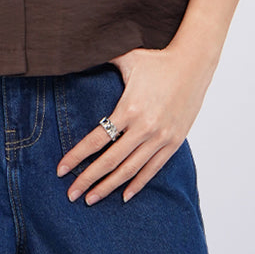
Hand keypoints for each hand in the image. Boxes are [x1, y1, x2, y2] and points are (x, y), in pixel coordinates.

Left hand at [56, 44, 215, 204]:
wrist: (193, 64)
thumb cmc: (157, 60)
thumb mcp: (127, 58)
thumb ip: (102, 59)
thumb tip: (78, 54)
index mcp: (129, 108)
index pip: (96, 140)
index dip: (76, 157)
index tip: (61, 170)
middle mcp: (144, 127)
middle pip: (110, 161)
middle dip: (88, 179)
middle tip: (70, 194)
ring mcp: (161, 137)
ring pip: (130, 170)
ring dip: (109, 187)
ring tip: (91, 199)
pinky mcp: (174, 142)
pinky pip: (153, 168)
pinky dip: (138, 184)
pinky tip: (124, 195)